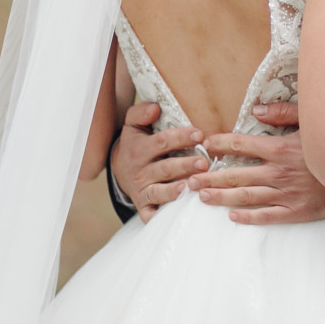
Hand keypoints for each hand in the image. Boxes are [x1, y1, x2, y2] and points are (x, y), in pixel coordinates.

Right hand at [110, 102, 207, 222]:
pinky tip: (177, 213)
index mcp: (139, 149)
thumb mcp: (133, 125)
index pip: (162, 142)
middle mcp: (140, 171)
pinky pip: (151, 214)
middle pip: (164, 168)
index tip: (199, 134)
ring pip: (159, 192)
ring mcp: (142, 190)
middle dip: (184, 166)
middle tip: (204, 163)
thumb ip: (141, 112)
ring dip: (175, 191)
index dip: (180, 138)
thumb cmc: (136, 143)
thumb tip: (155, 107)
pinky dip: (161, 216)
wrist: (120, 170)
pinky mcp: (143, 206)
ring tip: (191, 186)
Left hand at [187, 102, 324, 224]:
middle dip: (211, 177)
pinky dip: (248, 217)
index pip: (242, 144)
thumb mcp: (312, 123)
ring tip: (202, 197)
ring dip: (221, 197)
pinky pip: (267, 215)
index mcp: (280, 149)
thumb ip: (284, 113)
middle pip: (237, 174)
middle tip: (191, 180)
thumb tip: (257, 109)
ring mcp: (286, 194)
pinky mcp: (295, 212)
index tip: (204, 143)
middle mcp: (279, 173)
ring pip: (246, 196)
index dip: (220, 143)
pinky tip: (232, 216)